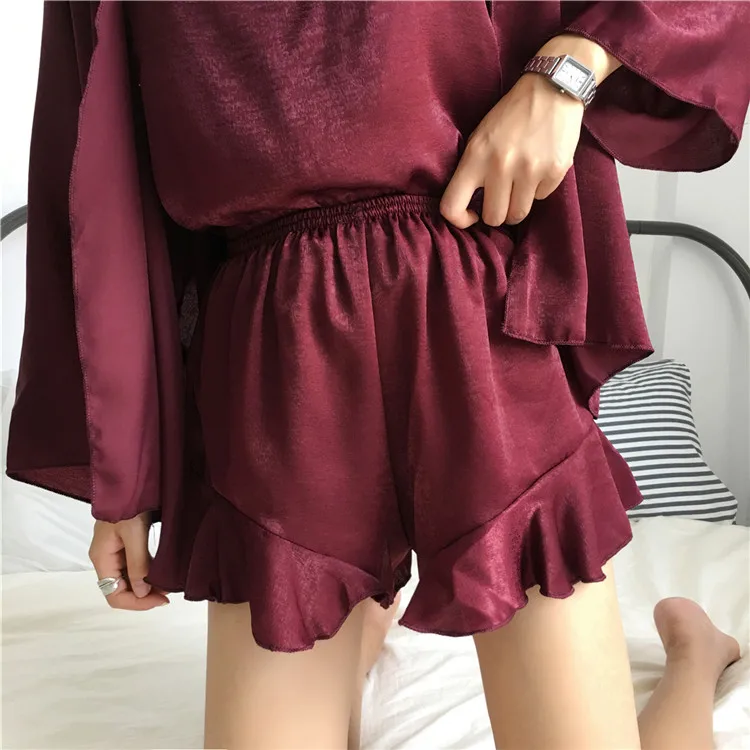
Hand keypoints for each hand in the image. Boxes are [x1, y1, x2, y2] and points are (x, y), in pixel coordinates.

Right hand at [89, 512, 169, 609]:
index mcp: (102, 558)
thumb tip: (142, 592)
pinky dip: (146, 573)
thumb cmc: (127, 503)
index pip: (113, 595)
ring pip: (128, 580)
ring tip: (168, 585)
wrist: (129, 480)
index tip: (161, 599)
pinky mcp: (124, 544)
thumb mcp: (134, 533)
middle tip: (169, 593)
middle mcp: (105, 558)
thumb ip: (138, 564)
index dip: (137, 603)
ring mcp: (114, 552)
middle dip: (144, 595)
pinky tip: (161, 573)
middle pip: (121, 590)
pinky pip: (133, 567)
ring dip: (146, 586)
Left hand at [440, 72, 583, 228]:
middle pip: (493, 218)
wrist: (551, 89)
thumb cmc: (510, 116)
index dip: (460, 220)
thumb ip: (472, 170)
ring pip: (518, 215)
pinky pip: (541, 198)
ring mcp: (530, 169)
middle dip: (497, 214)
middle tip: (501, 200)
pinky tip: (539, 168)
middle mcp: (500, 165)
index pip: (452, 206)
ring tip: (519, 187)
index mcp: (475, 156)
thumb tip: (470, 207)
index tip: (471, 215)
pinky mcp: (555, 170)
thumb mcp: (479, 137)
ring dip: (517, 206)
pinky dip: (539, 189)